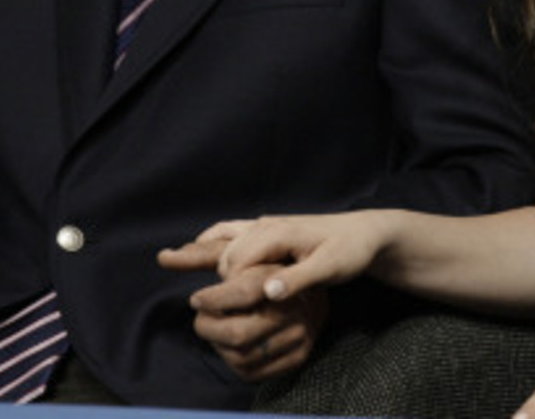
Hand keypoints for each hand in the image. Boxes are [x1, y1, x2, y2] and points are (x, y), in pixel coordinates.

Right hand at [164, 213, 388, 301]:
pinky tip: (200, 244)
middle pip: (226, 251)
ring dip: (198, 248)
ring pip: (224, 236)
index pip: (238, 261)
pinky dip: (214, 237)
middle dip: (210, 272)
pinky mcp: (270, 229)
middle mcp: (267, 225)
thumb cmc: (349, 251)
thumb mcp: (329, 269)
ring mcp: (267, 225)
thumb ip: (298, 280)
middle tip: (201, 304)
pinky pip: (234, 230)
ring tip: (168, 258)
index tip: (227, 309)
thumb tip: (267, 293)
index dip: (230, 287)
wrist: (366, 233)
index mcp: (279, 234)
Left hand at [191, 264, 329, 381]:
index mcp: (286, 279)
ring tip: (215, 329)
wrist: (321, 279)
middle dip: (208, 327)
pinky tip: (230, 346)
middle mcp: (296, 309)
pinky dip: (232, 363)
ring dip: (217, 346)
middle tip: (200, 317)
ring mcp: (299, 336)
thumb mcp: (255, 253)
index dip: (213, 299)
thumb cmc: (275, 265)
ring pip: (241, 357)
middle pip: (237, 334)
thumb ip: (220, 253)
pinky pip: (253, 373)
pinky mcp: (298, 357)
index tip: (197, 299)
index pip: (244, 293)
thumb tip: (176, 254)